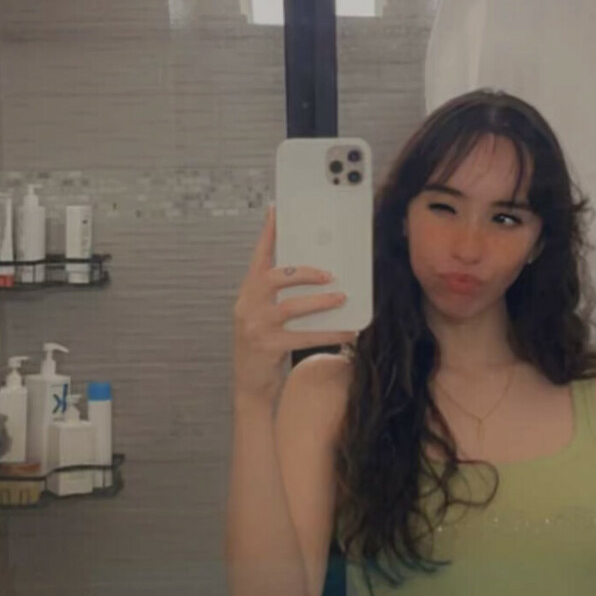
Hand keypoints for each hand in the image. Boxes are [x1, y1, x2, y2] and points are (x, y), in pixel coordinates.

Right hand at [232, 205, 353, 402]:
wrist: (251, 386)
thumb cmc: (265, 348)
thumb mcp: (265, 317)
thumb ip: (279, 297)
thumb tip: (319, 276)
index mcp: (247, 293)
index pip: (258, 257)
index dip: (268, 233)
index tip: (276, 209)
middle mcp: (247, 306)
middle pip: (274, 277)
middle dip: (304, 272)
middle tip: (330, 274)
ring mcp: (255, 327)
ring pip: (290, 306)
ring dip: (320, 302)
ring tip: (342, 299)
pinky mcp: (268, 347)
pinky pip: (304, 335)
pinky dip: (330, 333)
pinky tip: (349, 333)